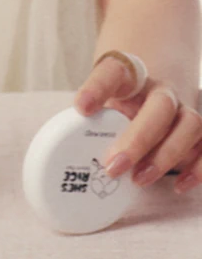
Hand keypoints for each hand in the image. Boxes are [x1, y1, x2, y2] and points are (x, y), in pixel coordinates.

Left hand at [74, 52, 201, 193]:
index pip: (112, 72)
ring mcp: (184, 106)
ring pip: (191, 125)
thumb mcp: (101, 97)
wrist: (151, 82)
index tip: (81, 107)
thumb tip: (68, 144)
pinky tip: (179, 186)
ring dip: (166, 156)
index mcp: (129, 75)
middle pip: (160, 106)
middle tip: (113, 166)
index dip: (96, 88)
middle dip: (139, 139)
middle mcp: (161, 88)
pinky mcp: (198, 129)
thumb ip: (89, 114)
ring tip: (139, 179)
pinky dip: (198, 167)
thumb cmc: (120, 97)